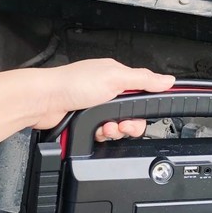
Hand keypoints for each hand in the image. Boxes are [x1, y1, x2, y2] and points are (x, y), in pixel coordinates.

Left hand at [25, 58, 174, 130]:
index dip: (146, 106)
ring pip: (118, 127)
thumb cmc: (72, 83)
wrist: (45, 101)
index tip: (145, 113)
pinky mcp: (86, 122)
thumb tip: (167, 80)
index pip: (143, 92)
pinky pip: (103, 135)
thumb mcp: (114, 77)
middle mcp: (107, 92)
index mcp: (116, 77)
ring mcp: (96, 108)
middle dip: (129, 123)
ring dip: (114, 130)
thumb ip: (143, 79)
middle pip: (132, 115)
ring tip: (105, 127)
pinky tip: (95, 131)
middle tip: (122, 124)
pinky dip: (101, 135)